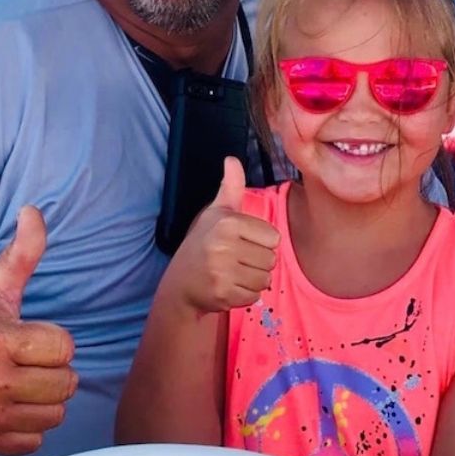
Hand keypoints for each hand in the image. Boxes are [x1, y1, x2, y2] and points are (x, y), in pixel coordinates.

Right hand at [0, 207, 77, 455]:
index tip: (29, 336)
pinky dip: (29, 423)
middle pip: (66, 383)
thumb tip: (33, 211)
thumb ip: (23, 251)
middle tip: (27, 360)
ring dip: (45, 397)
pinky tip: (10, 403)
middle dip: (53, 369)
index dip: (53, 340)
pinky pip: (36, 439)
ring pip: (55, 413)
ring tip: (21, 381)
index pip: (65, 347)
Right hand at [161, 157, 279, 313]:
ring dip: (253, 280)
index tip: (241, 243)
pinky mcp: (222, 294)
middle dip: (258, 263)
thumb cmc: (204, 244)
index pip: (273, 238)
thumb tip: (232, 159)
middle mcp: (223, 245)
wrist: (181, 283)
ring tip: (233, 273)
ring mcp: (221, 271)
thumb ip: (231, 187)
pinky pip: (255, 296)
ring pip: (265, 279)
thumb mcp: (216, 213)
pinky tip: (229, 287)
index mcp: (227, 222)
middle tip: (236, 260)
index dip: (261, 242)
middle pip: (271, 259)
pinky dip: (245, 295)